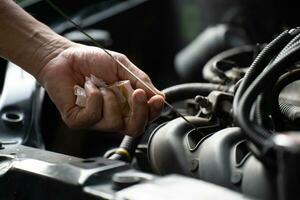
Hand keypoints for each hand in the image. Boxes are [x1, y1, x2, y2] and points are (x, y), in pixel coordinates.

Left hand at [37, 43, 164, 135]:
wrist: (64, 56)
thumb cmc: (92, 60)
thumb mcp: (122, 66)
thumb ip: (140, 80)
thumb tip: (159, 96)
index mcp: (126, 104)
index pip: (146, 117)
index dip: (154, 111)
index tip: (157, 98)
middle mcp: (113, 115)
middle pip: (135, 129)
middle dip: (140, 112)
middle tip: (138, 93)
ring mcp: (96, 120)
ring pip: (115, 124)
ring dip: (111, 99)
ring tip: (101, 85)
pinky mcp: (79, 121)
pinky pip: (93, 116)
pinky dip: (94, 98)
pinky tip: (88, 87)